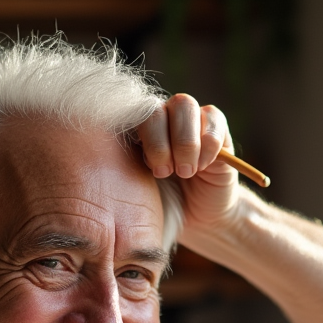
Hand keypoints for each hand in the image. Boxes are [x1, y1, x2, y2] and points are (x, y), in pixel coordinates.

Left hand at [136, 94, 242, 241]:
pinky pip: (213, 119)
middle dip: (159, 143)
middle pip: (158, 108)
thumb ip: (127, 166)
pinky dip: (207, 145)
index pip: (132, 113)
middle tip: (165, 173)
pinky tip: (204, 166)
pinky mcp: (217, 126)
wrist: (200, 216)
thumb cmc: (166, 202)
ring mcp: (191, 118)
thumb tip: (105, 152)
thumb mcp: (141, 187)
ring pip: (185, 105)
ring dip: (185, 142)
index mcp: (140, 130)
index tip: (148, 168)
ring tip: (186, 171)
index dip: (142, 138)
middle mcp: (164, 117)